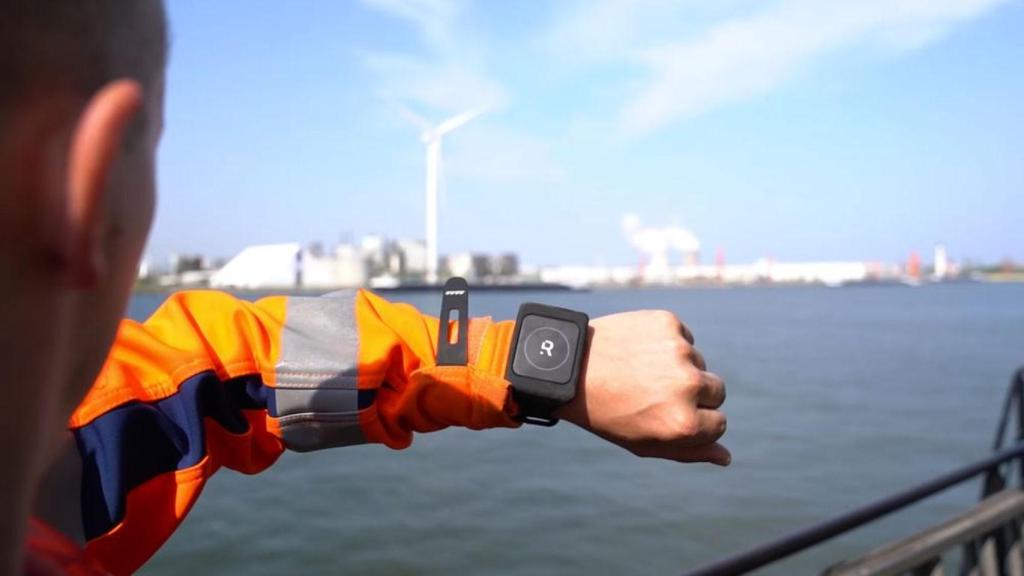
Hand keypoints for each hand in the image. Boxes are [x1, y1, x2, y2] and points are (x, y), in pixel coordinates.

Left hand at [554, 310, 729, 465]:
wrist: (569, 367)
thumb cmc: (607, 412)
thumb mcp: (645, 443)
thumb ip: (689, 452)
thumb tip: (725, 457)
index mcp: (685, 423)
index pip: (719, 423)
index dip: (694, 421)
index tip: (668, 414)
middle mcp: (688, 386)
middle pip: (717, 391)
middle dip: (694, 394)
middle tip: (655, 392)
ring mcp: (679, 351)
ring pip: (699, 362)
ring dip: (677, 366)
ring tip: (640, 370)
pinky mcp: (668, 323)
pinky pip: (683, 336)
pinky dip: (666, 343)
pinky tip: (639, 350)